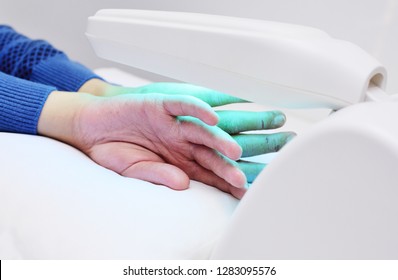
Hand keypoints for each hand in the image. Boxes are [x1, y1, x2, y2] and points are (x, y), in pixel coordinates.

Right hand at [38, 91, 246, 197]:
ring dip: (219, 139)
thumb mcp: (134, 170)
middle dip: (228, 167)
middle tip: (242, 180)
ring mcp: (173, 124)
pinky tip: (212, 117)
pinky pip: (182, 105)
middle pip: (212, 154)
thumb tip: (183, 184)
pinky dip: (197, 109)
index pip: (207, 174)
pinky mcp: (161, 104)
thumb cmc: (112, 152)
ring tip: (234, 152)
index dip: (223, 184)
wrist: (90, 128)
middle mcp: (181, 142)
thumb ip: (159, 176)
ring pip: (202, 131)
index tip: (241, 195)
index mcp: (179, 161)